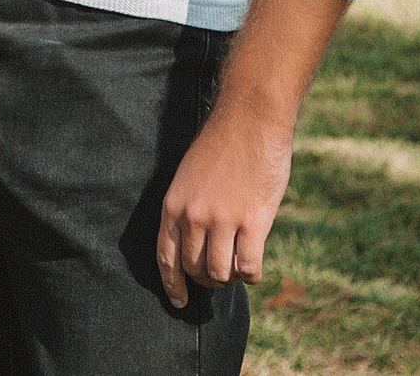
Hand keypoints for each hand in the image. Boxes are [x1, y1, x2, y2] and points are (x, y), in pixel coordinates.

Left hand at [153, 0, 348, 306]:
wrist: (250, 117)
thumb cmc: (223, 143)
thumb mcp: (190, 175)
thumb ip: (190, 208)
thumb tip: (196, 246)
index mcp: (174, 204)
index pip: (165, 258)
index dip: (172, 284)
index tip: (180, 301)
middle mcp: (194, 216)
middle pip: (195, 269)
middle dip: (207, 280)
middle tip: (220, 274)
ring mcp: (223, 220)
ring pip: (221, 274)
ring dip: (230, 278)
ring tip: (238, 268)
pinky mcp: (253, 221)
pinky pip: (248, 267)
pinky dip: (251, 274)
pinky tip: (254, 266)